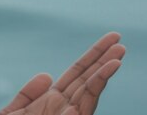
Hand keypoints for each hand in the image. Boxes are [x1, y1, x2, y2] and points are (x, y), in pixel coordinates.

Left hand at [0, 32, 124, 114]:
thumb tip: (46, 75)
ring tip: (117, 59)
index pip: (78, 72)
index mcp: (52, 101)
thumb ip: (26, 95)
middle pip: (88, 80)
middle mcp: (65, 109)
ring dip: (102, 77)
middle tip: (120, 41)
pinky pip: (80, 113)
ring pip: (89, 95)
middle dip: (104, 60)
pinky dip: (86, 102)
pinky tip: (94, 84)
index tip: (111, 38)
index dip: (94, 55)